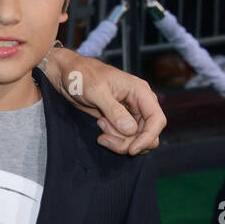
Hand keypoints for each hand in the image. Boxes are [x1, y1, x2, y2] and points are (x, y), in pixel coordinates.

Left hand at [46, 48, 165, 153]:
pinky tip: (100, 127)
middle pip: (148, 133)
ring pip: (136, 138)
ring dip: (119, 141)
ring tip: (100, 124)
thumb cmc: (81, 75)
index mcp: (140, 91)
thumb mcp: (96, 91)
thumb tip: (130, 129)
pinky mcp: (119, 120)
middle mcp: (139, 103)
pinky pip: (125, 137)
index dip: (148, 138)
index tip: (131, 149)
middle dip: (128, 142)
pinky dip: (114, 139)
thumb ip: (113, 110)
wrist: (67, 74)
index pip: (157, 119)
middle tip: (105, 137)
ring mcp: (130, 113)